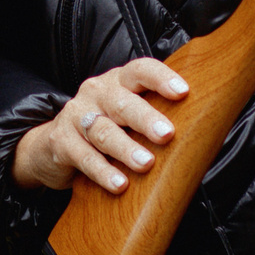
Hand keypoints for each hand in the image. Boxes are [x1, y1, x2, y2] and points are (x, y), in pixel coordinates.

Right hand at [11, 58, 189, 191]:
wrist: (51, 145)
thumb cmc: (103, 129)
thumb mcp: (125, 115)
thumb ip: (153, 114)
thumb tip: (203, 131)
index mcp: (118, 82)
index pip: (140, 70)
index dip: (161, 78)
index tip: (182, 91)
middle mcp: (96, 93)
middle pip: (121, 102)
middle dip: (145, 118)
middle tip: (166, 134)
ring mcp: (76, 116)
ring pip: (103, 131)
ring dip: (126, 148)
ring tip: (146, 164)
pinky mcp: (61, 142)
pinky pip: (83, 156)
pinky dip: (102, 171)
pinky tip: (119, 184)